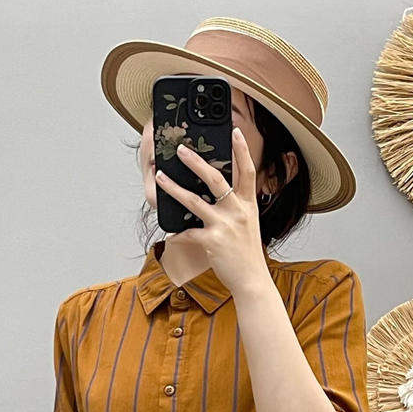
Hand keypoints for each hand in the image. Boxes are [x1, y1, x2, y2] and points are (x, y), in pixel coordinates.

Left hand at [155, 126, 269, 294]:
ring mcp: (224, 225)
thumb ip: (236, 207)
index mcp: (248, 205)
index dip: (242, 150)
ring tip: (160, 177)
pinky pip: (188, 232)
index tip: (236, 132)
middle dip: (197, 161)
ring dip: (174, 188)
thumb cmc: (247, 253)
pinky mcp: (211, 241)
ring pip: (194, 201)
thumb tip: (218, 194)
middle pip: (216, 179)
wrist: (252, 280)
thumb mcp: (248, 225)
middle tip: (182, 149)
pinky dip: (177, 233)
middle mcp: (237, 211)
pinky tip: (169, 232)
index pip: (247, 171)